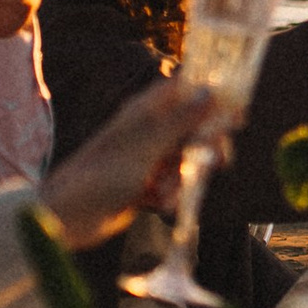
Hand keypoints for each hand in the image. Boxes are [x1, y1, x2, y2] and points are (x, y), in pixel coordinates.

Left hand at [41, 81, 215, 247]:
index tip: (237, 114)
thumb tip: (212, 91)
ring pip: (186, 160)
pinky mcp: (145, 184)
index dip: (214, 97)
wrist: (70, 216)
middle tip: (214, 162)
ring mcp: (147, 157)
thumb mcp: (147, 145)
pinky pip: (172, 185)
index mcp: (146, 111)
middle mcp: (148, 130)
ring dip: (183, 179)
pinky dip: (170, 195)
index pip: (188, 90)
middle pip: (194, 128)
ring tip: (166, 195)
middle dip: (205, 147)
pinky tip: (157, 206)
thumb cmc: (102, 175)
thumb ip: (181, 120)